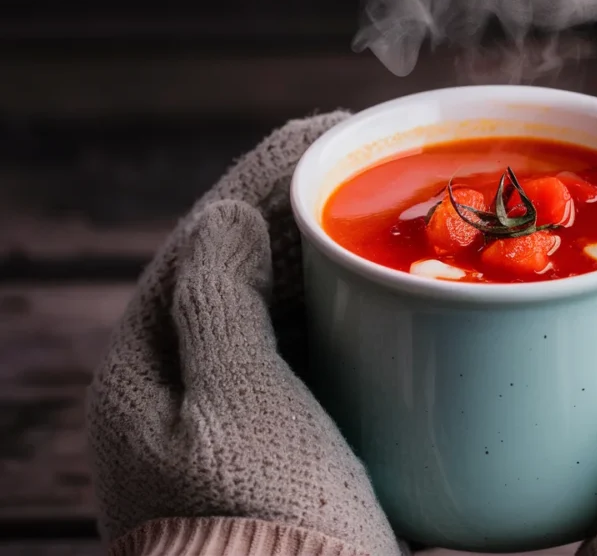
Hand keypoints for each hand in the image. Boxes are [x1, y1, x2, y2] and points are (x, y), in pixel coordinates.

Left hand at [86, 114, 402, 554]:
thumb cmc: (264, 519)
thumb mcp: (231, 401)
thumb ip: (217, 300)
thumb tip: (225, 218)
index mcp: (152, 371)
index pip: (206, 242)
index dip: (263, 178)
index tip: (324, 132)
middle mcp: (188, 389)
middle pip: (246, 269)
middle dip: (301, 208)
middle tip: (364, 157)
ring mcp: (241, 416)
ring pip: (285, 310)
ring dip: (330, 256)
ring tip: (383, 209)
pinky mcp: (292, 441)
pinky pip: (319, 353)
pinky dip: (353, 314)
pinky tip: (391, 295)